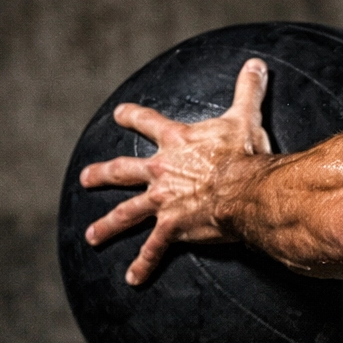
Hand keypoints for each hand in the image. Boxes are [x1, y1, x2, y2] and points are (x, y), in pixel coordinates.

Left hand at [81, 59, 271, 284]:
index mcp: (176, 143)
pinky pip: (154, 249)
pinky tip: (132, 278)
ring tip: (93, 234)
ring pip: (127, 212)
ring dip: (109, 225)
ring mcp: (163, 201)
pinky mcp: (172, 227)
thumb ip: (247, 90)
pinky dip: (143, 264)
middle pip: (123, 170)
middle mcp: (161, 171)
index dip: (133, 117)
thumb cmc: (243, 154)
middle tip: (86, 178)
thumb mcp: (244, 117)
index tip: (119, 114)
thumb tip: (256, 63)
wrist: (243, 189)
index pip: (148, 123)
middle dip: (103, 174)